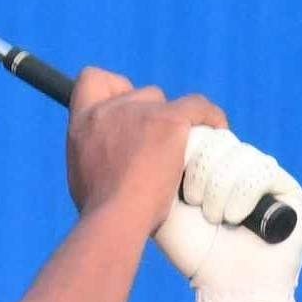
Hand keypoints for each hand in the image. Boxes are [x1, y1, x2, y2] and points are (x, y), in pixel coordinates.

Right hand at [62, 70, 216, 234]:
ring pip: (166, 103)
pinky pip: (198, 107)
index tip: (126, 110)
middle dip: (152, 116)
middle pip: (141, 94)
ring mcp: (140, 112)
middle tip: (160, 150)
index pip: (92, 80)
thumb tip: (114, 161)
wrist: (115, 221)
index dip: (112, 90)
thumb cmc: (102, 215)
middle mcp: (109, 110)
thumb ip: (98, 157)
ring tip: (185, 152)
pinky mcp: (168, 121)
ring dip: (175, 124)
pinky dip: (210, 117)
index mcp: (83, 124)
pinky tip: (218, 131)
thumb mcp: (85, 179)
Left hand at [157, 124, 301, 301]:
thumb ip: (164, 167)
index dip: (189, 156)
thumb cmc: (193, 250)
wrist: (227, 284)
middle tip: (196, 205)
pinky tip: (236, 219)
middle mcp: (238, 165)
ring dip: (220, 191)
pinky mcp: (285, 186)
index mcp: (210, 165)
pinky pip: (261, 170)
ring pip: (238, 155)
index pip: (200, 133)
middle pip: (219, 140)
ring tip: (217, 219)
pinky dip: (242, 196)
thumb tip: (174, 130)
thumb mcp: (165, 206)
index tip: (183, 192)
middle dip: (202, 174)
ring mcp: (263, 173)